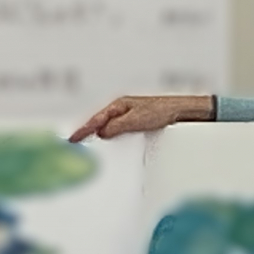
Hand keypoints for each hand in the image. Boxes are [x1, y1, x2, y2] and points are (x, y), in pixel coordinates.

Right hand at [68, 95, 212, 142]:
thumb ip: (117, 126)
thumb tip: (101, 133)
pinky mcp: (137, 124)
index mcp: (118, 105)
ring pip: (110, 129)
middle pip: (101, 123)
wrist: (181, 111)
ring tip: (92, 149)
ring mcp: (129, 117)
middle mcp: (122, 110)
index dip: (83, 130)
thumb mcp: (135, 120)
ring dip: (103, 138)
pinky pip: (121, 132)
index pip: (96, 119)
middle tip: (76, 145)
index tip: (72, 139)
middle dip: (89, 133)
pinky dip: (115, 139)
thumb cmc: (161, 111)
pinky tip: (115, 147)